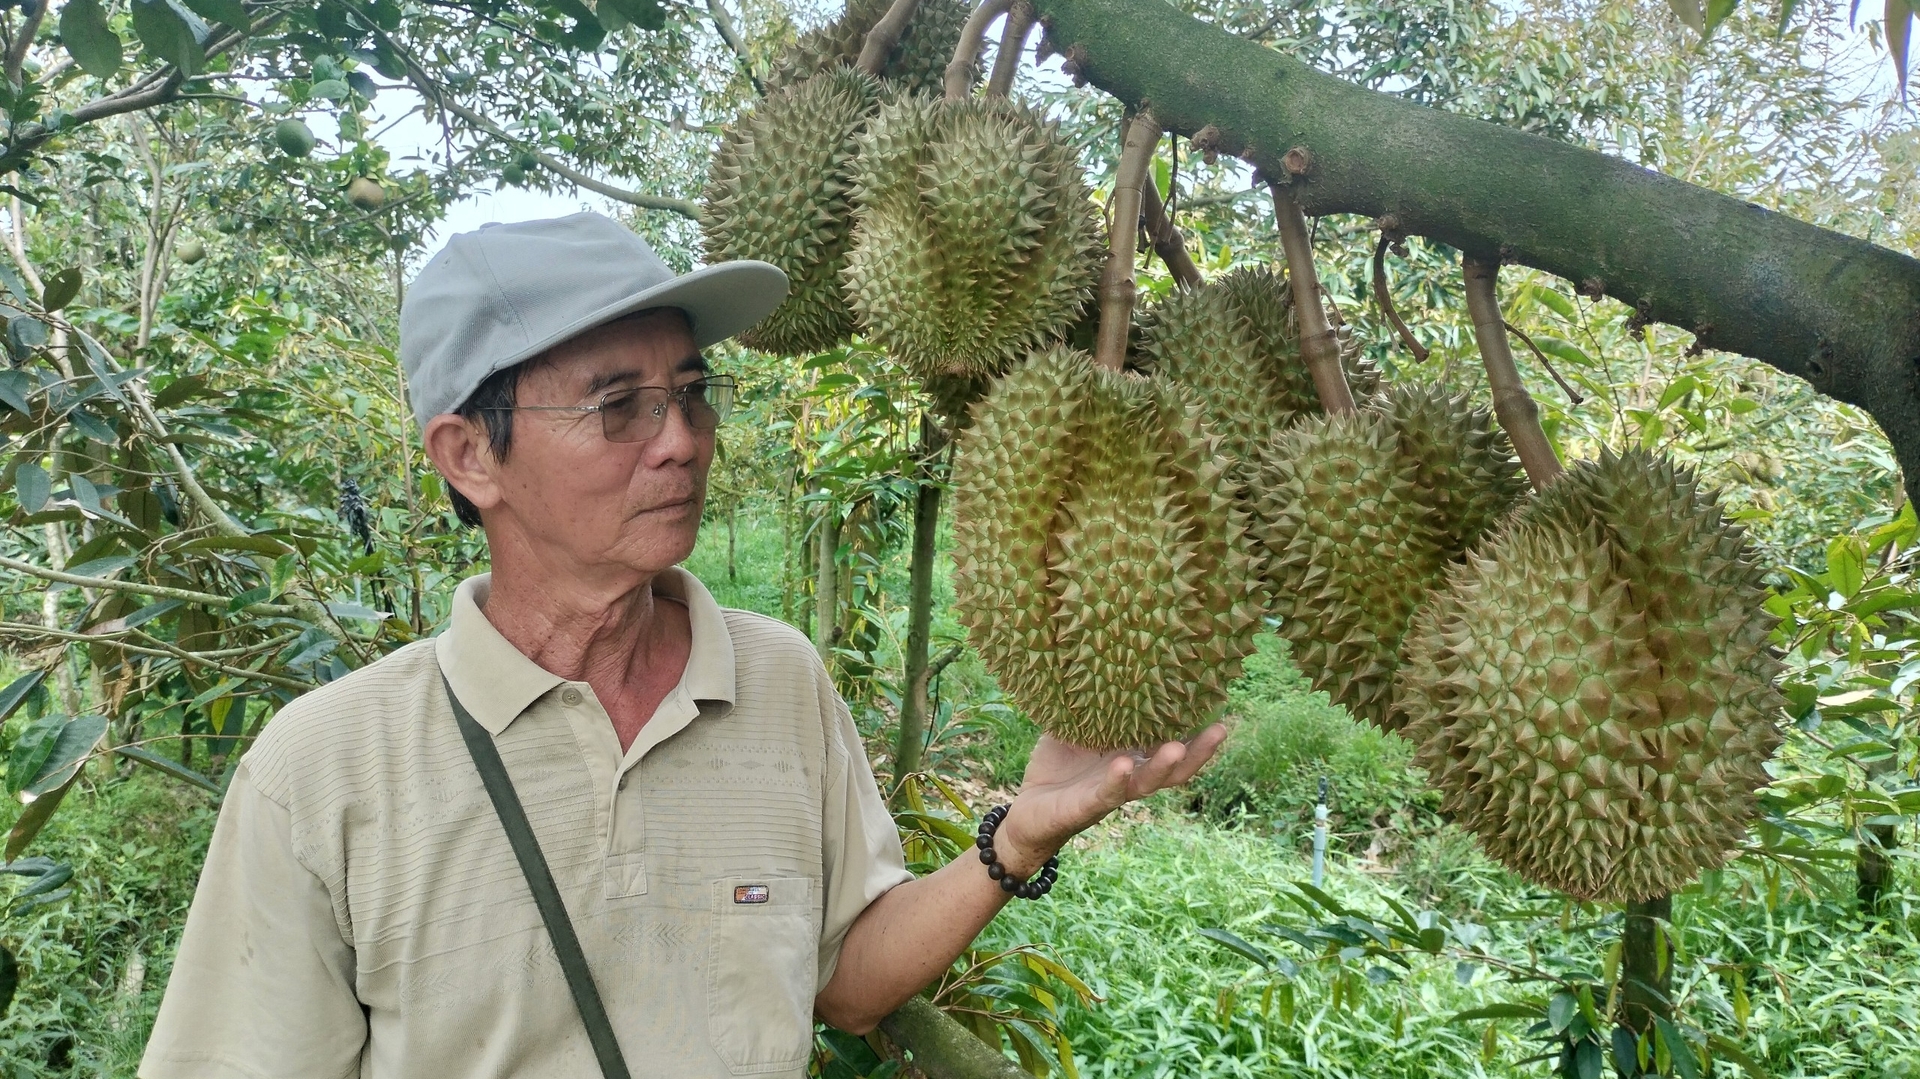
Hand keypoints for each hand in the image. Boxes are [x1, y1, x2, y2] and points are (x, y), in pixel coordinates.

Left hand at [992, 723, 1228, 876]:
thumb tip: (1092, 658)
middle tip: (1221, 729)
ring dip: (1162, 767)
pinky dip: (1115, 781)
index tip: (1219, 707)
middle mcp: (1129, 776)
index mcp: (1132, 756)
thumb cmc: (1056, 768)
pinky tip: (1123, 765)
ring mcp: (1111, 794)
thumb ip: (1087, 703)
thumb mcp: (1072, 729)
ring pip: (1146, 784)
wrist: (1027, 811)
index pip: (1171, 743)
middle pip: (1174, 769)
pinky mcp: (1086, 807)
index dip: (1196, 731)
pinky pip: (1106, 795)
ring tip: (1176, 746)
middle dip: (1198, 752)